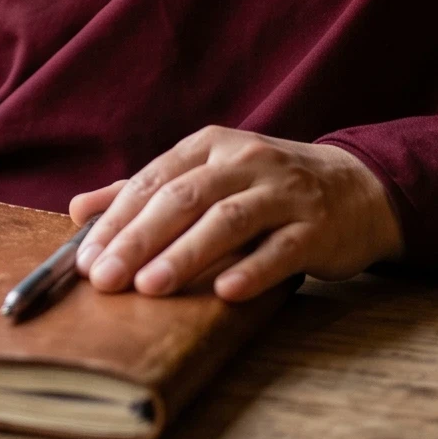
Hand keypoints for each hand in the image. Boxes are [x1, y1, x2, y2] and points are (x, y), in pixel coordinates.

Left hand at [70, 128, 402, 302]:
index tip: (87, 260)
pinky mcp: (317, 227)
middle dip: (140, 239)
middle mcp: (245, 161)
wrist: (357, 188)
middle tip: (106, 279)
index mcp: (210, 146)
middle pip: (184, 198)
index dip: (117, 220)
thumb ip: (146, 192)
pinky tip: (225, 292)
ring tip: (150, 286)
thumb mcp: (207, 176)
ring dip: (186, 254)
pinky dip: (253, 270)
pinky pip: (281, 249)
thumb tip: (80, 211)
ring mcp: (284, 192)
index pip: (153, 180)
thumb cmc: (266, 188)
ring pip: (228, 220)